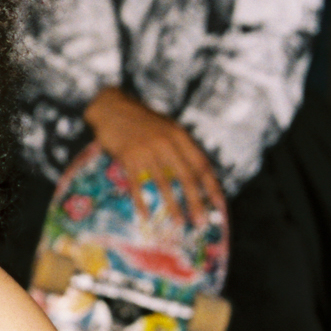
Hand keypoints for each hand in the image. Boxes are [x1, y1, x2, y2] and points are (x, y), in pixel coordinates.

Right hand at [83, 86, 226, 227]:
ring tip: (180, 223)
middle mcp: (166, 142)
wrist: (111, 107)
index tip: (219, 205)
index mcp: (179, 135)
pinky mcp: (127, 156)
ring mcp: (146, 149)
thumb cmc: (142, 121)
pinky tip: (147, 216)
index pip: (201, 164)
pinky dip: (142, 202)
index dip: (212, 186)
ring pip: (164, 183)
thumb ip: (181, 148)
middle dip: (196, 202)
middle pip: (186, 177)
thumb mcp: (167, 128)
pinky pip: (137, 184)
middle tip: (201, 222)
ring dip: (173, 206)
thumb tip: (198, 176)